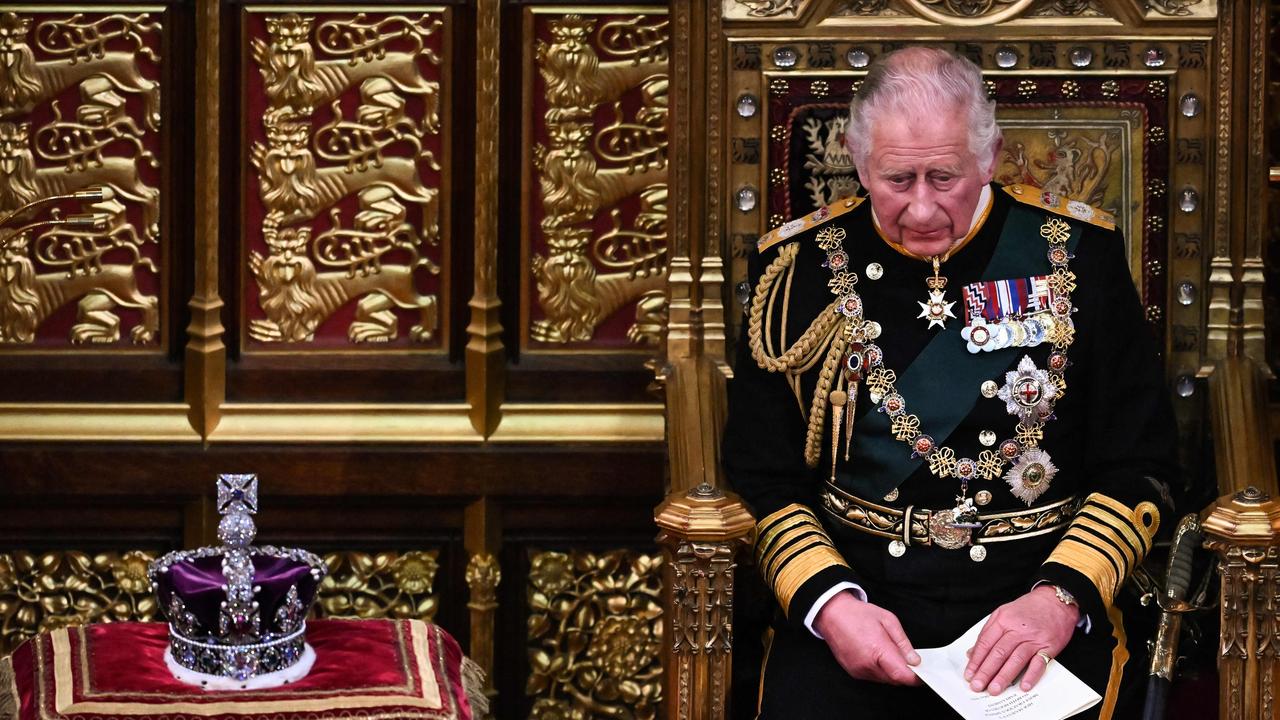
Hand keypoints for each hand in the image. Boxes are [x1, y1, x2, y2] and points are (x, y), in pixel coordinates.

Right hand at [813, 591, 920, 685]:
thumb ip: (903, 642)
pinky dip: (880, 670)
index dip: (916, 678)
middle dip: (905, 673)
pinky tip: (877, 655)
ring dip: (892, 671)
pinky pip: (873, 677)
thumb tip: (914, 660)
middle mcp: (866, 664)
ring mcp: (858, 670)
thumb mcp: (888, 620)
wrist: (832, 614)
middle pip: (895, 680)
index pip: (901, 675)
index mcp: (877, 649)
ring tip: (889, 652)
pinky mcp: (853, 672)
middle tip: (909, 659)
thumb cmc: (858, 614)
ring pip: (884, 680)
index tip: (923, 673)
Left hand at [964, 585, 1079, 694]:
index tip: (969, 674)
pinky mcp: (1049, 646)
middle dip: (986, 671)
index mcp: (1003, 620)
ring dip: (1004, 676)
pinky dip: (1031, 675)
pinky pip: (1039, 662)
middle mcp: (1017, 629)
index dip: (976, 660)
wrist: (1056, 600)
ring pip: (1016, 659)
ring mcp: (1033, 638)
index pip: (985, 643)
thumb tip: (972, 653)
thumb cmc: (1029, 608)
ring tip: (994, 689)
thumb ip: (988, 632)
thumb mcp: (1004, 613)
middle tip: (977, 685)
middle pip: (998, 653)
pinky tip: (1023, 686)